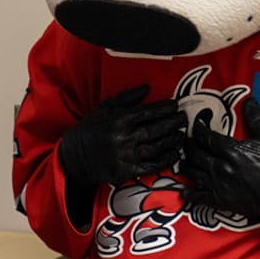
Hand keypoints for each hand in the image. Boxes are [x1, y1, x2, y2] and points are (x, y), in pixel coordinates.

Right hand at [56, 84, 185, 189]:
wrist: (75, 156)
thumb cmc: (91, 129)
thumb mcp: (105, 107)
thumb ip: (127, 97)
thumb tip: (147, 87)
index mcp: (120, 120)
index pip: (149, 112)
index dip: (165, 108)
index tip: (176, 105)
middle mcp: (125, 137)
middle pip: (157, 129)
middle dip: (174, 122)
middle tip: (184, 118)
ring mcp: (127, 155)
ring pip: (157, 146)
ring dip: (173, 140)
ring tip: (181, 134)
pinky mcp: (127, 171)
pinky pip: (152, 165)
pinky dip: (166, 160)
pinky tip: (175, 154)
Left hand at [183, 98, 259, 224]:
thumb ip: (255, 117)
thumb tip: (250, 101)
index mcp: (231, 150)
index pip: (205, 137)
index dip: (197, 130)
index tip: (195, 126)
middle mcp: (220, 167)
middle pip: (195, 154)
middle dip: (188, 147)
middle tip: (186, 143)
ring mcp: (219, 185)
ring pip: (193, 173)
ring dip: (185, 167)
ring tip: (182, 164)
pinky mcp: (221, 201)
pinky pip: (199, 196)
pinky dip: (189, 194)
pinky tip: (183, 191)